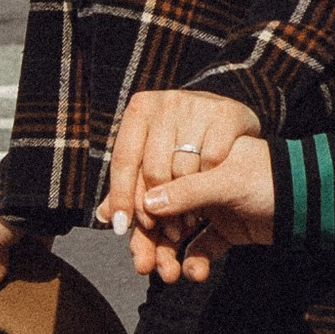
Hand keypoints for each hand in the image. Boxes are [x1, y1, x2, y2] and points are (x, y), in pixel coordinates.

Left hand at [100, 90, 261, 250]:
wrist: (231, 120)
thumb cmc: (185, 143)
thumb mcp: (155, 159)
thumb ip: (132, 186)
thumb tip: (103, 215)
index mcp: (141, 108)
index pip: (124, 159)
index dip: (121, 196)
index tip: (120, 226)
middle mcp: (166, 102)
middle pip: (153, 168)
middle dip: (156, 208)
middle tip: (163, 232)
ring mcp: (198, 105)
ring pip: (183, 169)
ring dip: (185, 205)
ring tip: (187, 221)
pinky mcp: (227, 112)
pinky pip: (213, 160)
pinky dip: (211, 182)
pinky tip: (211, 196)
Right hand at [121, 133, 276, 282]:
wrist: (312, 200)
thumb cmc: (271, 177)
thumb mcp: (226, 180)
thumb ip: (187, 192)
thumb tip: (146, 204)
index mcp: (194, 159)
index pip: (154, 183)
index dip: (138, 206)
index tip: (128, 229)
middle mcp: (198, 182)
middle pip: (161, 213)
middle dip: (150, 241)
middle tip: (142, 265)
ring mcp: (212, 207)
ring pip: (178, 235)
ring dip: (170, 256)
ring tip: (169, 275)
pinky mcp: (226, 230)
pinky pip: (202, 248)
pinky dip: (196, 262)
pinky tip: (196, 273)